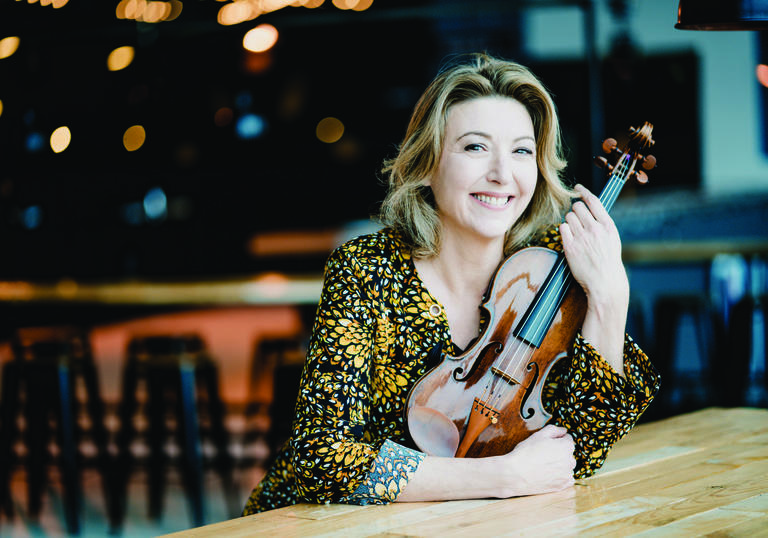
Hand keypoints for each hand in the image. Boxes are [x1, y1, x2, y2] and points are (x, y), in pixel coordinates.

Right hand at [494, 424, 575, 496]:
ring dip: (560, 464)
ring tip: (544, 465)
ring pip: (567, 466)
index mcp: (567, 446)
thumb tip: (564, 431)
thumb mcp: (538, 435)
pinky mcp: (562, 486)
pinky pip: (566, 479)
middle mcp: (570, 461)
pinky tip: (548, 474)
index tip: (547, 444)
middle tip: (543, 454)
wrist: (515, 474)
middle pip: (568, 453)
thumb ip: (554, 429)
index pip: (568, 439)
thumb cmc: (526, 453)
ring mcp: (567, 474)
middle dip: (559, 452)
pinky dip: (560, 476)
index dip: (556, 439)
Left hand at [559, 184, 628, 307]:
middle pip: (577, 207)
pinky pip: (562, 228)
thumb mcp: (612, 238)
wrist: (604, 282)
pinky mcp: (570, 247)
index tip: (577, 188)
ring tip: (576, 233)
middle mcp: (595, 229)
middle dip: (575, 210)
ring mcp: (582, 238)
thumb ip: (602, 223)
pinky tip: (570, 239)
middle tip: (578, 220)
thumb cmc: (608, 260)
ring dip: (570, 221)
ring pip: (568, 216)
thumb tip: (590, 208)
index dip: (583, 191)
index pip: (593, 201)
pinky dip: (564, 231)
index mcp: (608, 225)